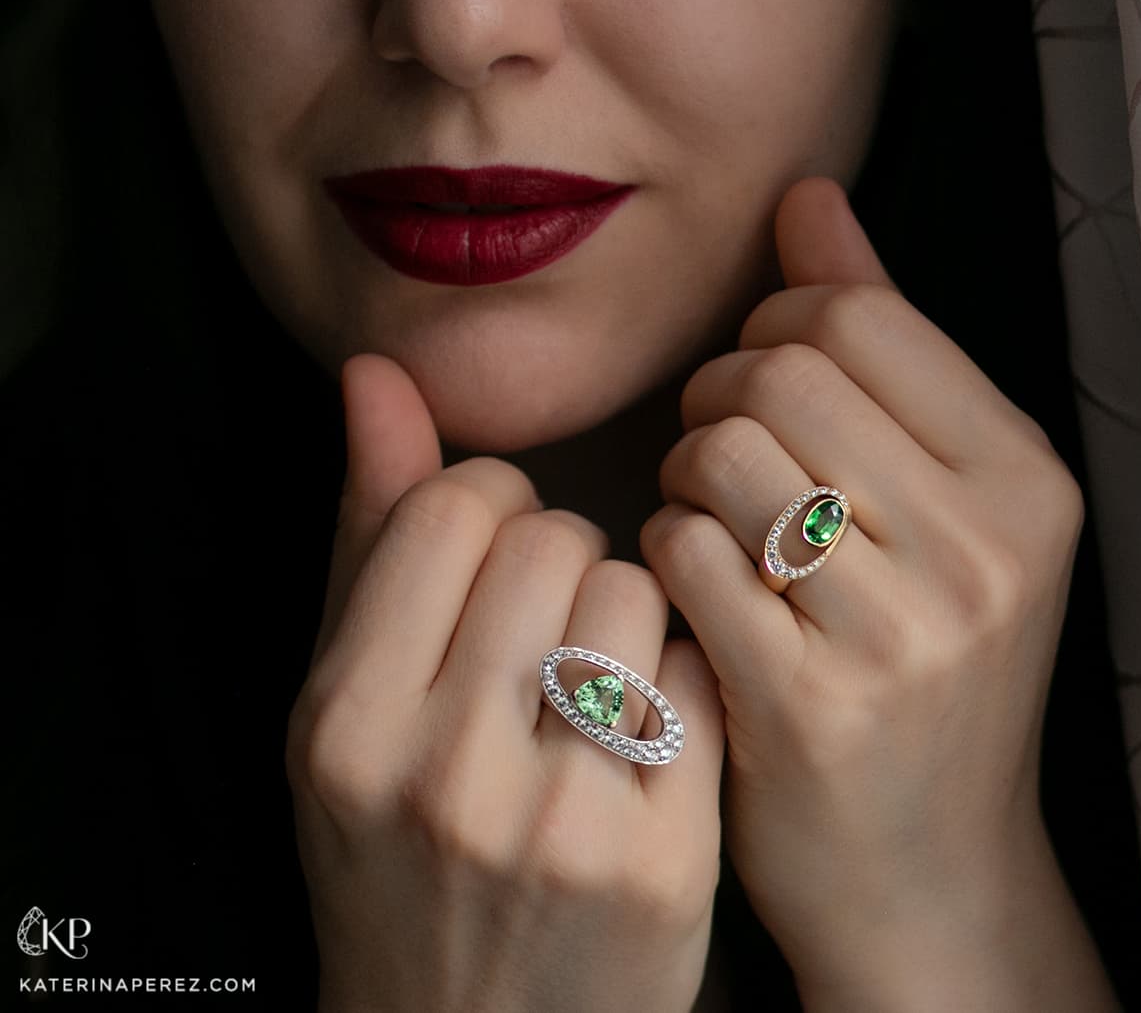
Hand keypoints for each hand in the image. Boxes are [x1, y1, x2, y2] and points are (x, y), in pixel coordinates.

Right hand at [284, 355, 724, 1012]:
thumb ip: (367, 543)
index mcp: (345, 726)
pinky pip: (700, 676)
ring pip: (638, 591)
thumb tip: (377, 375)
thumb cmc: (403, 860)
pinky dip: (684, 677)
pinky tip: (652, 724)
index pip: (453, 509)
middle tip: (553, 621)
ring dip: (630, 611)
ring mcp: (561, 822)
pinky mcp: (663, 860)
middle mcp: (444, 773)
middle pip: (558, 540)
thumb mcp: (347, 718)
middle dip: (565, 557)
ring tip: (601, 671)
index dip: (494, 504)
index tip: (501, 548)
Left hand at [639, 178, 1115, 1008]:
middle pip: (779, 370)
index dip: (773, 332)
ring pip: (721, 450)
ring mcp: (906, 631)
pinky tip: (696, 598)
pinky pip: (683, 553)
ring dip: (683, 479)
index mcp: (1028, 482)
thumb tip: (809, 197)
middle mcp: (987, 549)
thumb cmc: (923, 672)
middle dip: (716, 397)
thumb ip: (881, 344)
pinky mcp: (813, 703)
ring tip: (711, 529)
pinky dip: (665, 558)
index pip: (856, 315)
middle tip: (718, 463)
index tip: (763, 390)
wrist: (927, 873)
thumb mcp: (946, 507)